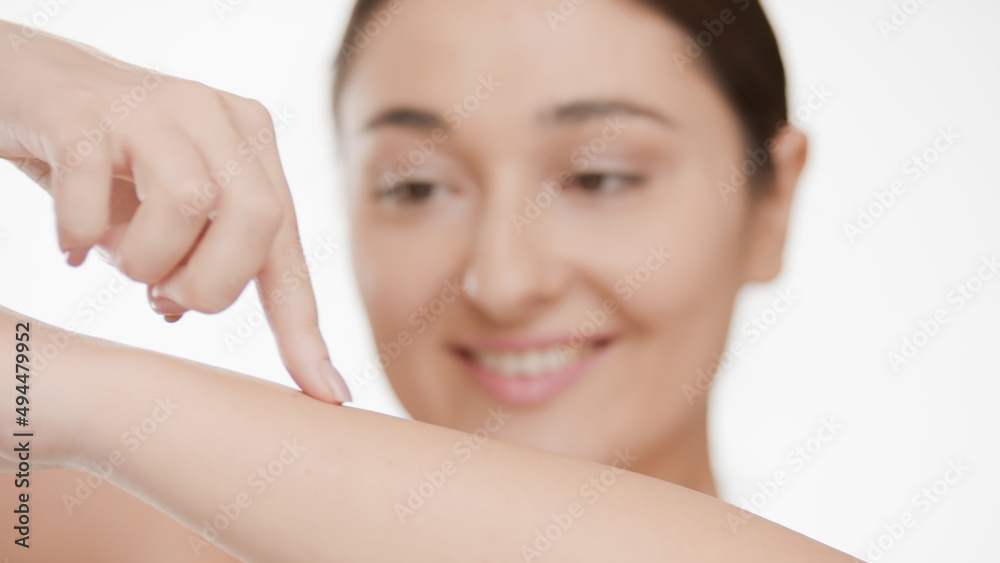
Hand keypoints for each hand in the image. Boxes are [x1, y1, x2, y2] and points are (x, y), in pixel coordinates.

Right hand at [0, 21, 350, 403]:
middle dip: (210, 285)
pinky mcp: (85, 109)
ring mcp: (154, 105)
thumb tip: (183, 313)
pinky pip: (93, 192)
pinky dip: (80, 235)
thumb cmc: (110, 161)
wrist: (29, 82)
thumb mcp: (169, 207)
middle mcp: (216, 115)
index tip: (327, 393)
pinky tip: (71, 243)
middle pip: (257, 220)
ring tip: (115, 255)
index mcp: (251, 143)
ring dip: (146, 260)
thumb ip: (200, 254)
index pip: (287, 247)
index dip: (303, 325)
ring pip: (188, 204)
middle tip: (162, 291)